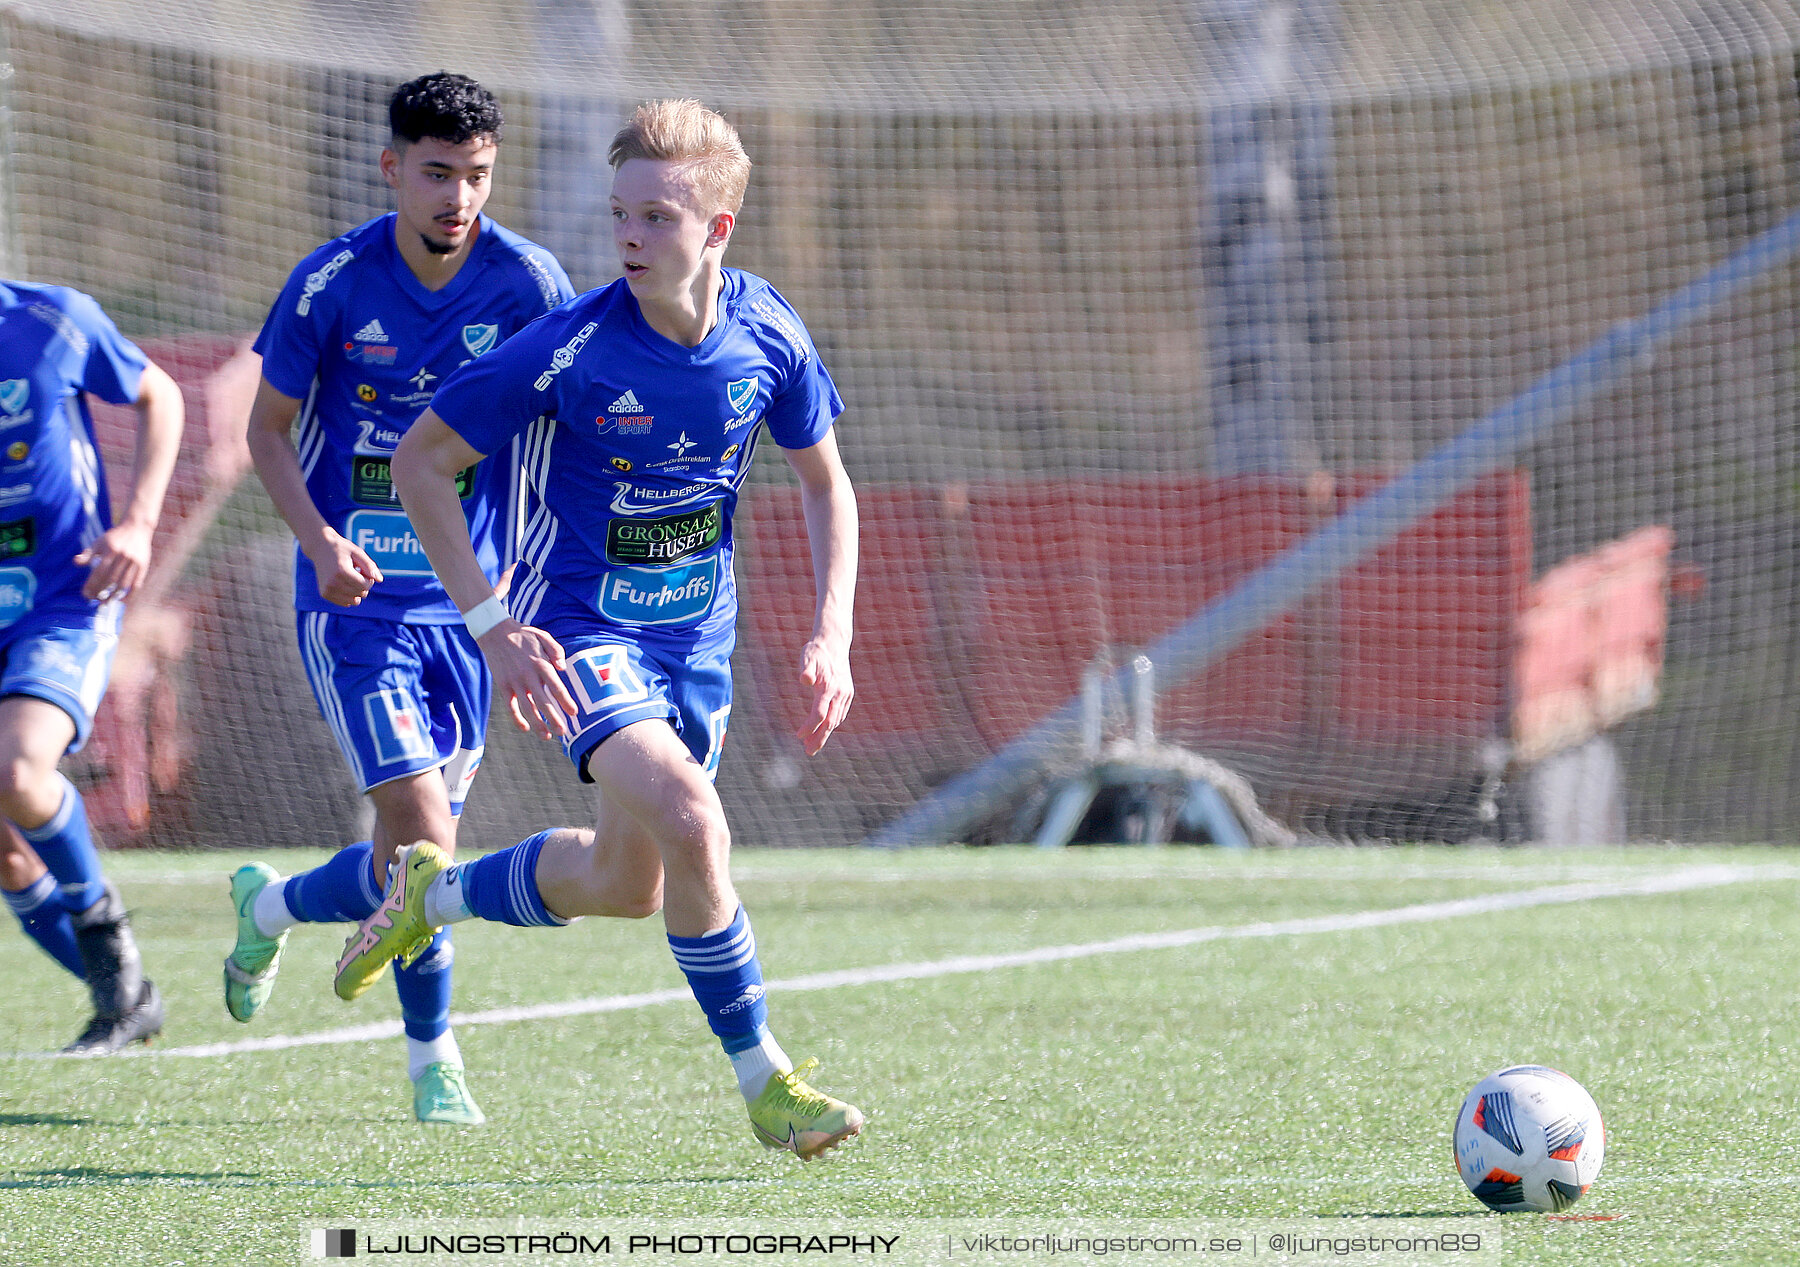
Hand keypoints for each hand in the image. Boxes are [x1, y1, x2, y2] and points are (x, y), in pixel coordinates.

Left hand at [75, 521, 153, 601]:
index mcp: (110, 550)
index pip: (99, 572)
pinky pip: (137, 583)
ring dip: (114, 595)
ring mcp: (134, 561)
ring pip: (124, 583)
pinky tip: (122, 601)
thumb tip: (75, 563)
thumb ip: (88, 554)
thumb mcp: (99, 542)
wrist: (137, 527)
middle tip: (94, 601)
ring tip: (106, 603)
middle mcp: (123, 556)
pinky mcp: (143, 565)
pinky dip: (130, 594)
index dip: (92, 585)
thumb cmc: (114, 536)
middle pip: (110, 579)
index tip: (85, 595)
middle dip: (101, 592)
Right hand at [303, 527, 383, 606]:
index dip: (369, 579)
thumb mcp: (358, 553)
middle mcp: (333, 583)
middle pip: (361, 594)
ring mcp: (327, 590)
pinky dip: (349, 595)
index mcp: (342, 572)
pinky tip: (344, 583)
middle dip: (363, 584)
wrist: (320, 548)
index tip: (363, 570)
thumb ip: (370, 566)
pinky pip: (345, 603)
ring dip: (357, 591)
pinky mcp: (325, 594)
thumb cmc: (342, 549)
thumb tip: (380, 580)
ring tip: (351, 578)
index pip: (365, 585)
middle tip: (356, 572)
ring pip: (354, 601)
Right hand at [479, 620, 578, 739]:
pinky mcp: (502, 685)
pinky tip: (525, 728)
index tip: (574, 713)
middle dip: (553, 718)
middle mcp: (528, 675)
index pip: (556, 686)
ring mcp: (514, 681)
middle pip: (543, 701)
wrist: (494, 632)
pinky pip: (509, 706)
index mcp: (541, 663)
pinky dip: (516, 718)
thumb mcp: (543, 636)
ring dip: (537, 723)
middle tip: (563, 732)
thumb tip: (562, 668)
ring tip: (547, 736)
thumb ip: (556, 650)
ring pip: (526, 707)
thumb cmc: (523, 635)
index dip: (565, 701)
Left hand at [796, 635, 852, 755]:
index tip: (798, 735)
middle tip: (808, 752)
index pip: (819, 714)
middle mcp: (840, 693)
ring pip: (836, 720)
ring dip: (825, 733)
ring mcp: (845, 694)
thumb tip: (804, 680)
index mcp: (829, 687)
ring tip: (812, 745)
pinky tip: (824, 729)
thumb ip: (805, 668)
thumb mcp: (807, 657)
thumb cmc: (816, 651)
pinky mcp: (848, 693)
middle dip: (819, 738)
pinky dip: (833, 724)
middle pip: (830, 722)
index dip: (809, 727)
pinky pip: (841, 713)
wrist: (834, 642)